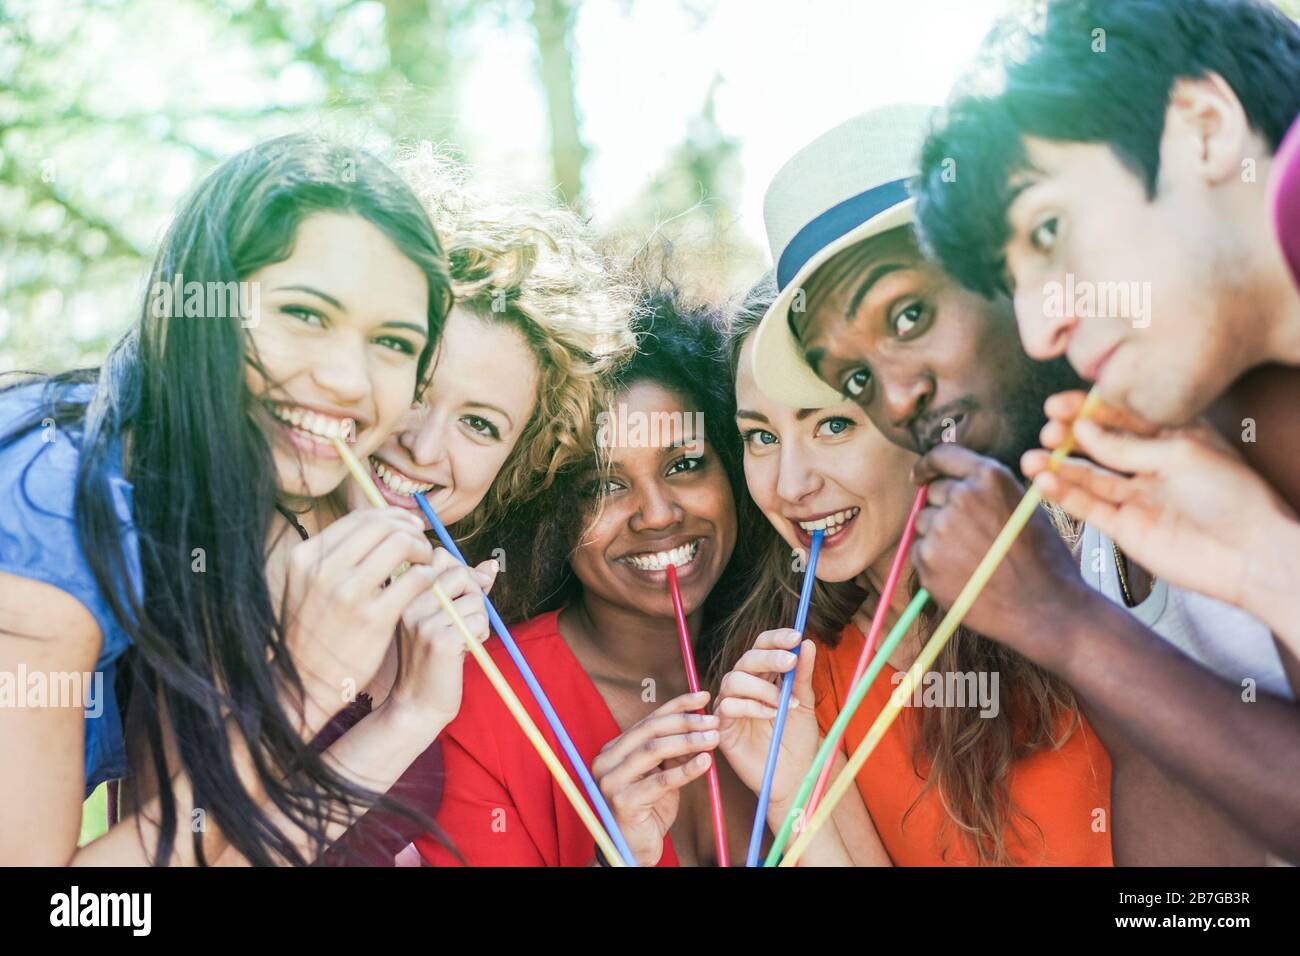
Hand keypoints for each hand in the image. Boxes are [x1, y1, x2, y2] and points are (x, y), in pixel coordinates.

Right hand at [281, 507, 436, 729]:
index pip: (361, 517)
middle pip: (384, 524)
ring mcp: (349, 594)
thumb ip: (335, 555)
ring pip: (402, 543)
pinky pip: (416, 578)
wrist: (304, 683)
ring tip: (424, 564)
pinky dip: (428, 575)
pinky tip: (426, 584)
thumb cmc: (312, 631)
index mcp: (306, 556)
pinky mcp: (375, 618)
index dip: (392, 517)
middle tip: (421, 544)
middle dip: (410, 529)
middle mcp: (324, 570)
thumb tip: (376, 523)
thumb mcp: (307, 584)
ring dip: (422, 549)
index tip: (406, 527)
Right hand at [384, 550, 498, 730]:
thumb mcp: (441, 618)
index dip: (462, 573)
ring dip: (479, 621)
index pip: (440, 557)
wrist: (416, 704)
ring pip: (475, 600)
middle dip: (474, 595)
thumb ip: (464, 589)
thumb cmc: (431, 660)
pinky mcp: (441, 640)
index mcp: (405, 594)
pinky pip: (479, 622)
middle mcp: (410, 603)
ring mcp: (424, 621)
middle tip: (464, 621)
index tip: (463, 596)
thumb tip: (491, 565)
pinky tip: (465, 650)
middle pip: (460, 573)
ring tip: (461, 639)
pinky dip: (480, 636)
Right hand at [591, 691, 718, 866]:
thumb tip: (700, 723)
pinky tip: (705, 763)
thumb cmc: (648, 810)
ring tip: (713, 739)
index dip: (677, 705)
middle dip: (686, 722)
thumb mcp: (660, 774)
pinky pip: (660, 781)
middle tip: (714, 721)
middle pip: (650, 730)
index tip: (703, 697)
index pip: (648, 719)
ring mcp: (610, 780)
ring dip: (688, 741)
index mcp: (613, 749)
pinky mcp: (622, 802)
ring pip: (654, 750)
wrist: (633, 849)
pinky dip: (685, 770)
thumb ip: (671, 751)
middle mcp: (606, 760)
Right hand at [714, 628, 818, 810]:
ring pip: (733, 679)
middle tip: (791, 662)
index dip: (776, 638)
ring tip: (783, 704)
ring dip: (762, 687)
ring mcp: (731, 704)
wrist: (793, 776)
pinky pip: (728, 706)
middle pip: (747, 658)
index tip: (796, 636)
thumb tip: (807, 643)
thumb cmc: (798, 740)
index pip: (763, 646)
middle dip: (769, 657)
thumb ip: (803, 675)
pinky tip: (771, 715)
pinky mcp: (722, 726)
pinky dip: (751, 706)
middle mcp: (745, 686)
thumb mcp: (806, 703)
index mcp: (765, 676)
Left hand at [910, 444, 1090, 664]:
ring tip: (972, 559)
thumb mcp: (1024, 507)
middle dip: (944, 510)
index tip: (921, 476)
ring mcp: (940, 527)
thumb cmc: (1042, 559)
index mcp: (989, 477)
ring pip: (923, 524)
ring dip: (938, 537)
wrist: (1045, 607)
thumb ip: (989, 491)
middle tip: (968, 537)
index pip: (942, 455)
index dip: (928, 466)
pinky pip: (919, 552)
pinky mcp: (927, 558)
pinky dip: (933, 563)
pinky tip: (963, 575)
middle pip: (934, 494)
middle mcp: (961, 496)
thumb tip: (959, 485)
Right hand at [1023, 390, 1296, 611]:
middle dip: (1068, 436)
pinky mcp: (1124, 527)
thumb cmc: (1230, 495)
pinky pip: (1087, 506)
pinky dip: (1064, 494)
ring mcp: (1135, 496)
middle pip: (1098, 445)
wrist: (1249, 553)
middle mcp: (1150, 464)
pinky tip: (1044, 482)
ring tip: (1031, 459)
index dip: (1087, 410)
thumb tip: (1081, 428)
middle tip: (1048, 431)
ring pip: (1087, 477)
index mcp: (1171, 436)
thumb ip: (1125, 445)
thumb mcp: (1178, 453)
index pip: (1120, 415)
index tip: (1057, 405)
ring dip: (1057, 467)